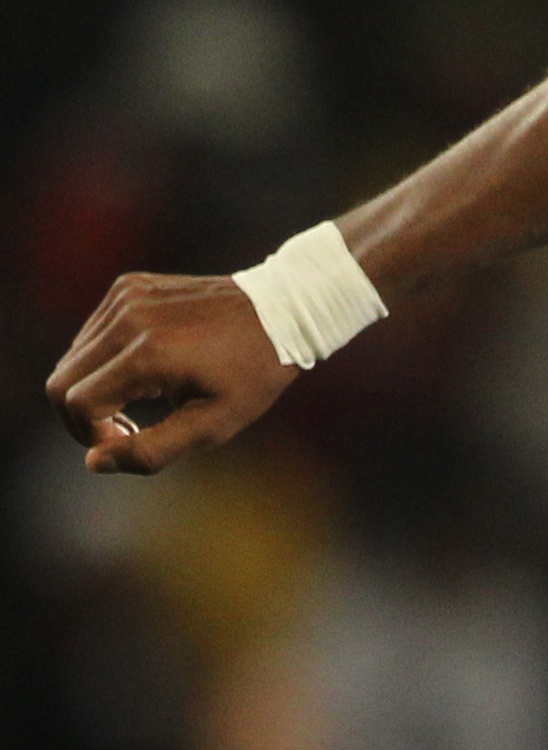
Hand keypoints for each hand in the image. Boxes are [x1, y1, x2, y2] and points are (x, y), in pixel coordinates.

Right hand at [45, 272, 302, 474]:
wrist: (283, 311)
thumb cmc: (253, 374)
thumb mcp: (213, 426)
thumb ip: (152, 451)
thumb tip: (93, 462)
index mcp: (148, 355)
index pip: (77, 403)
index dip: (89, 434)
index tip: (125, 441)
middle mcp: (128, 319)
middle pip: (62, 380)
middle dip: (82, 416)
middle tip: (125, 429)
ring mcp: (125, 297)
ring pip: (73, 358)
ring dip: (94, 387)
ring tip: (140, 401)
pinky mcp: (128, 286)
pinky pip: (92, 333)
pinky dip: (105, 359)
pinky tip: (146, 370)